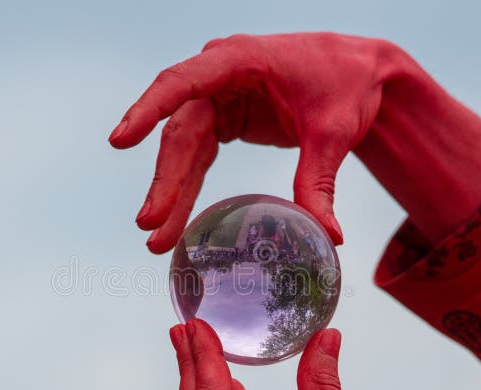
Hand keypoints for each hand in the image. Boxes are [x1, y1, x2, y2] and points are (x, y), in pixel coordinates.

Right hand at [109, 32, 480, 251]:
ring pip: (184, 148)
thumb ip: (320, 182)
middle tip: (149, 224)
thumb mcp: (334, 133)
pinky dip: (188, 187)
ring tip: (156, 238)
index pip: (183, 82)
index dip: (149, 111)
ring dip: (172, 192)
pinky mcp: (224, 119)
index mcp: (240, 60)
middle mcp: (219, 75)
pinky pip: (198, 156)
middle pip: (181, 131)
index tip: (120, 141)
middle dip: (166, 180)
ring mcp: (218, 98)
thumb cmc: (347, 86)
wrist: (361, 73)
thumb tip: (329, 238)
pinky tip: (175, 217)